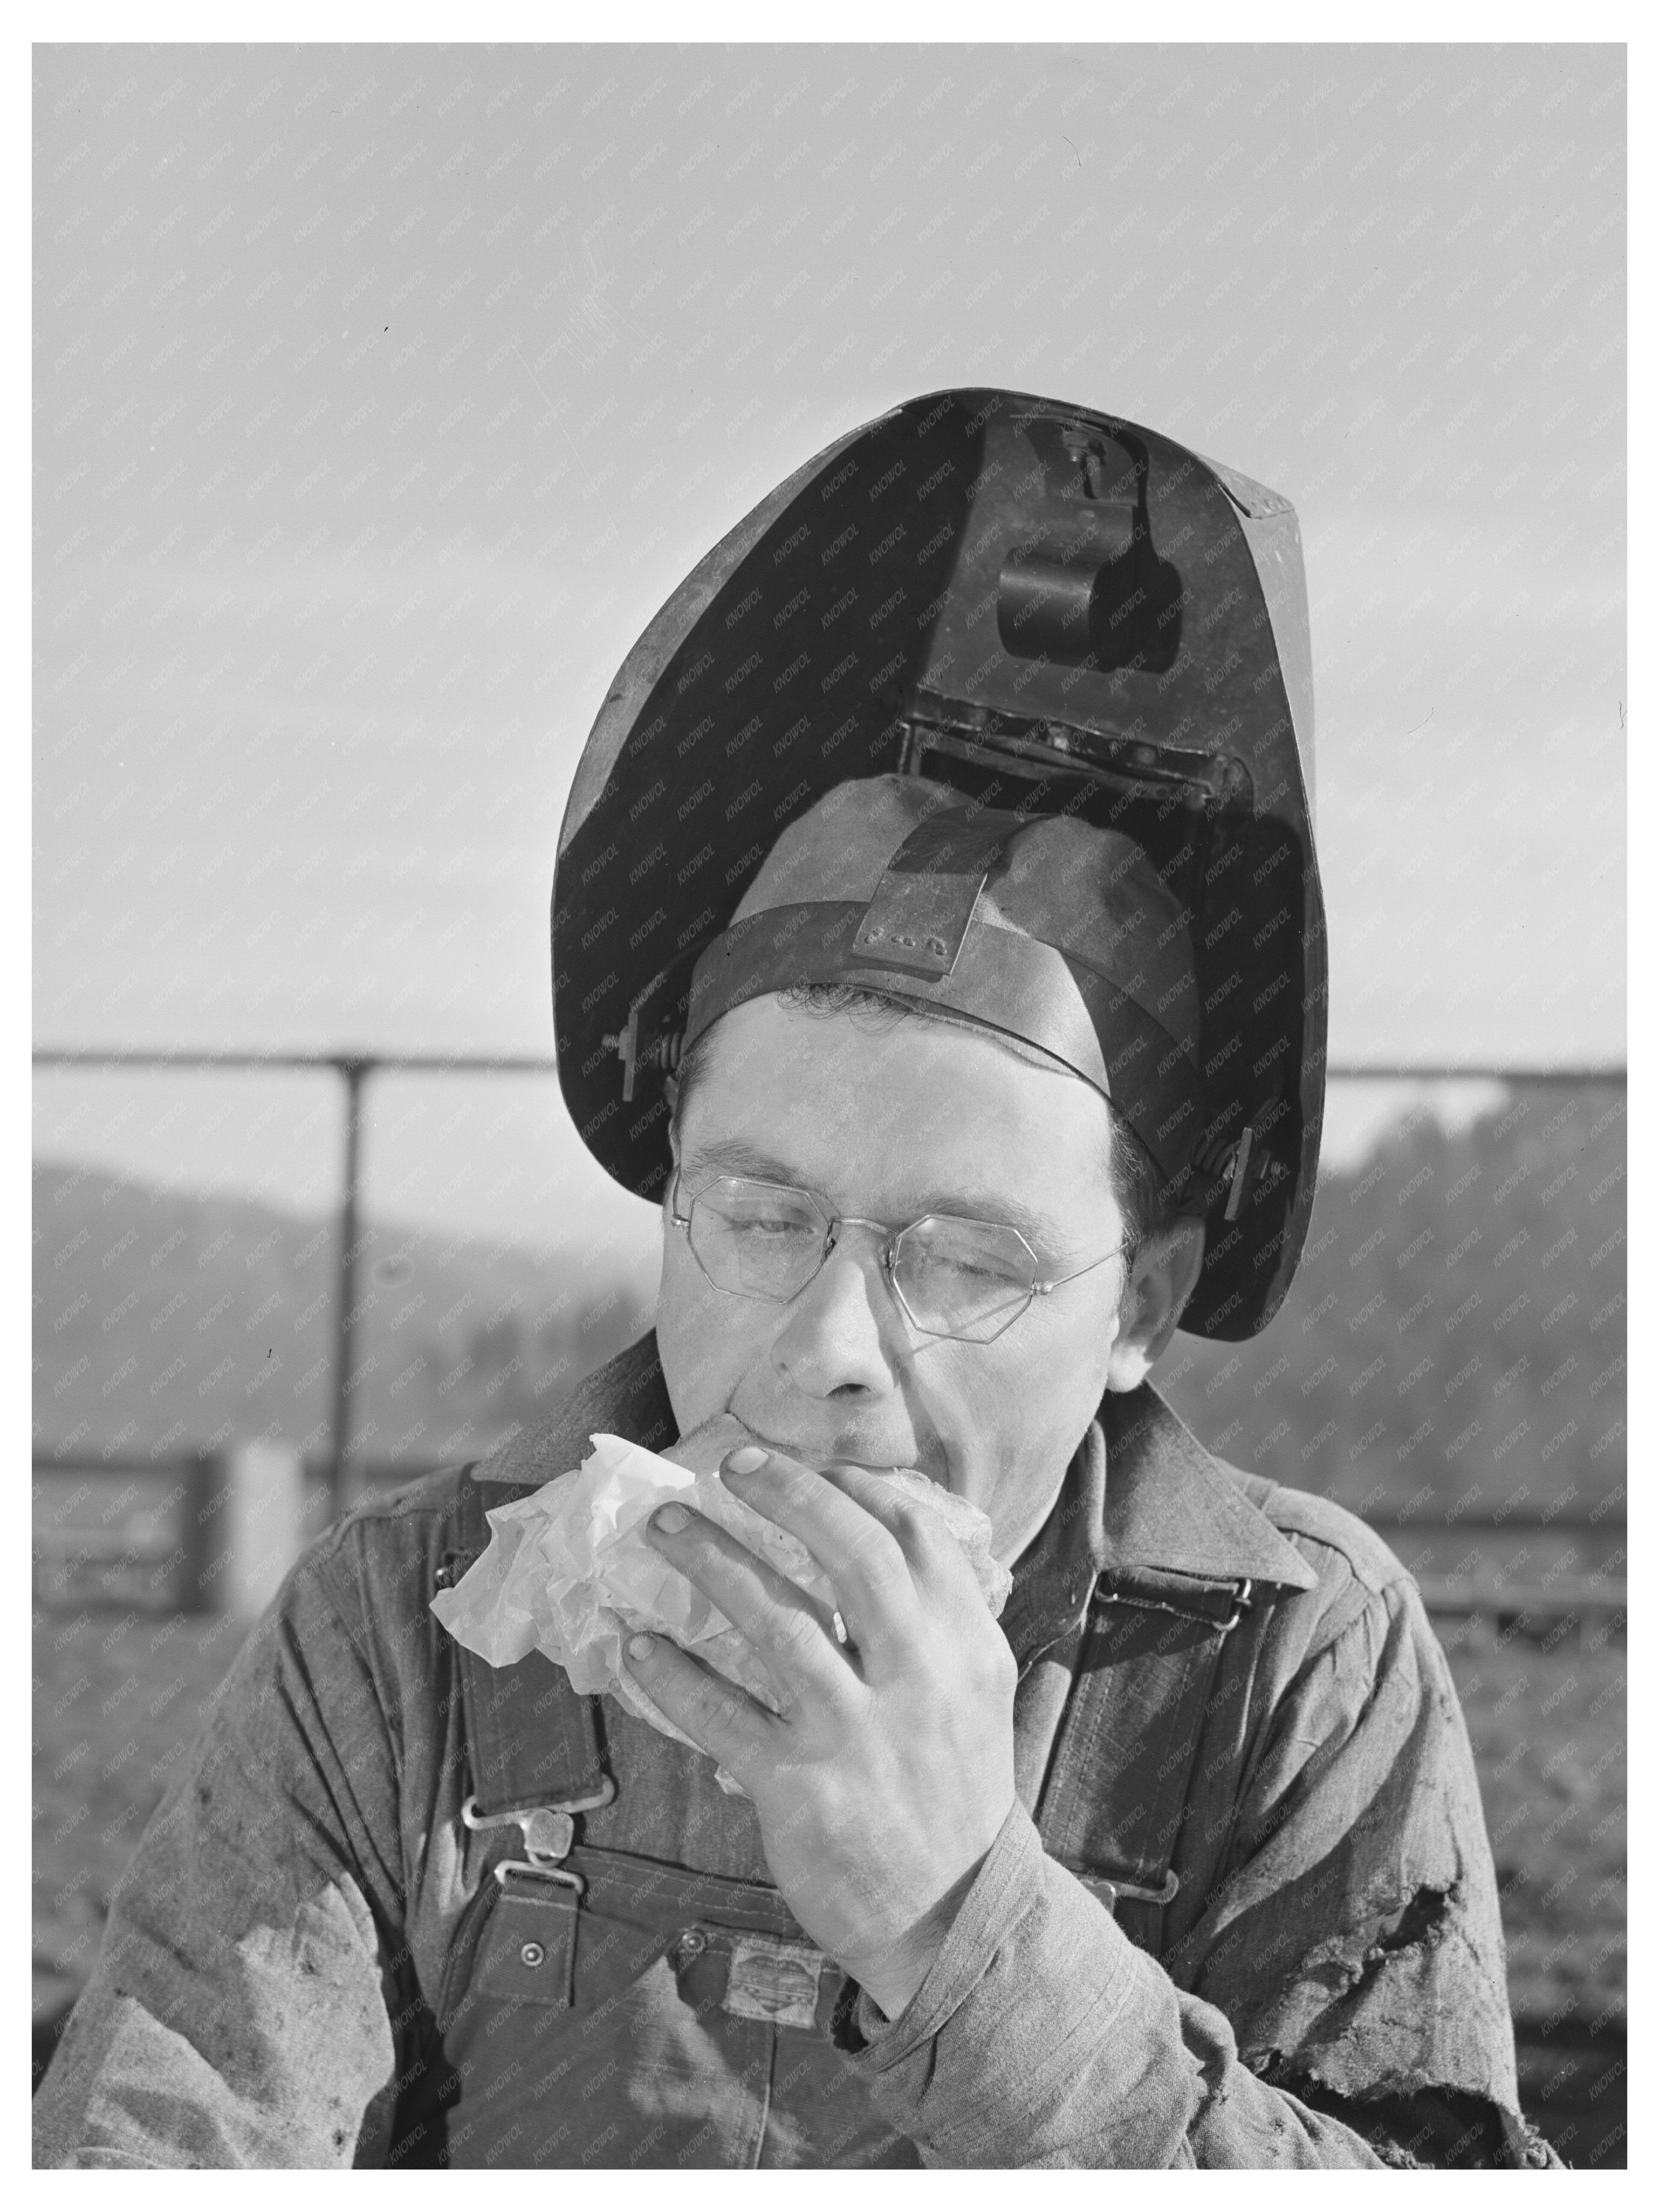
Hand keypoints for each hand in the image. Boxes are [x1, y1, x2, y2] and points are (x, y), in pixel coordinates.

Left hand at [622, 1445, 1016, 2018]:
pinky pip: (720, 1716)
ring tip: (664, 1526)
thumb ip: (938, 1620)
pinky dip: (673, 1676)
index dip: (857, 1488)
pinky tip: (638, 1648)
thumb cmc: (954, 1793)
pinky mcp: (800, 1788)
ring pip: (774, 1621)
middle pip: (851, 1556)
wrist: (955, 1919)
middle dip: (788, 1495)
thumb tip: (879, 1534)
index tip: (806, 1463)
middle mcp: (918, 1677)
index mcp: (965, 1647)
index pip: (915, 1537)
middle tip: (731, 1465)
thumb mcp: (975, 1694)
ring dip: (711, 1561)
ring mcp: (856, 1732)